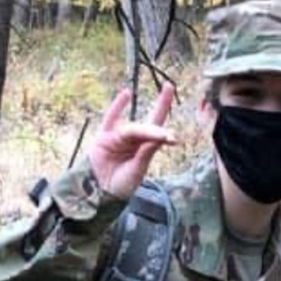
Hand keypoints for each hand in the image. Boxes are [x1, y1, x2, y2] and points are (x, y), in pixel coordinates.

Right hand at [88, 83, 177, 198]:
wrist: (99, 192)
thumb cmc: (122, 184)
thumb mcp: (137, 170)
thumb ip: (147, 152)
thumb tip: (163, 136)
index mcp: (145, 148)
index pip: (159, 129)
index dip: (169, 119)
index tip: (180, 104)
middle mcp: (134, 140)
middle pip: (148, 126)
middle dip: (161, 106)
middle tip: (170, 89)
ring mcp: (118, 137)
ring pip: (132, 129)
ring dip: (143, 130)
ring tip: (158, 135)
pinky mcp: (103, 137)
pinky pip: (110, 119)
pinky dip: (117, 107)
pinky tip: (125, 94)